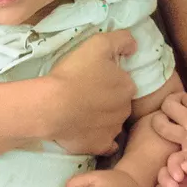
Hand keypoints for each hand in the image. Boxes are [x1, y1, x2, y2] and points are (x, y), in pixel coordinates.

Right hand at [48, 30, 137, 155]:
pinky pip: (106, 144)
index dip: (111, 79)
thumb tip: (134, 47)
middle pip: (120, 102)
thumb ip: (121, 40)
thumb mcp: (98, 44)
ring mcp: (113, 130)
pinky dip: (102, 139)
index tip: (96, 77)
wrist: (52, 107)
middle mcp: (125, 110)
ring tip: (84, 112)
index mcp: (128, 87)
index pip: (125, 82)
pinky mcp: (99, 146)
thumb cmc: (75, 73)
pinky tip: (91, 132)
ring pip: (114, 122)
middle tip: (88, 94)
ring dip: (104, 118)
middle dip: (109, 99)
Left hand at [159, 92, 186, 160]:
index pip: (184, 97)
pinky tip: (170, 144)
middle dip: (167, 104)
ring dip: (158, 121)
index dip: (183, 98)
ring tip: (160, 122)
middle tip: (170, 108)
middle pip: (168, 105)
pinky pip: (172, 146)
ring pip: (161, 125)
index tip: (185, 102)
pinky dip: (170, 143)